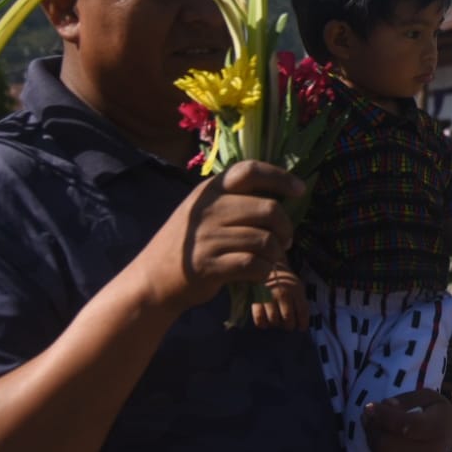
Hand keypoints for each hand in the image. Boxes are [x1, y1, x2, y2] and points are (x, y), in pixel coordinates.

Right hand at [130, 160, 302, 314]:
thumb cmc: (188, 244)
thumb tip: (282, 196)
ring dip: (276, 252)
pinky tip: (259, 272)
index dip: (280, 177)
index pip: (250, 171)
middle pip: (268, 208)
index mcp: (209, 190)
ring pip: (265, 240)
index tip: (299, 190)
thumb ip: (233, 200)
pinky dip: (264, 271)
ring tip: (271, 257)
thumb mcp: (202, 211)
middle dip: (285, 226)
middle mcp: (208, 209)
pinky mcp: (210, 265)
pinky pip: (255, 264)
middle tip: (285, 239)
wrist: (152, 280)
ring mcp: (207, 237)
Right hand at [249, 263, 308, 330]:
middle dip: (289, 326)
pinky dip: (262, 324)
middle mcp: (283, 294)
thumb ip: (301, 301)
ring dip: (276, 325)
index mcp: (296, 291)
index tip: (301, 329)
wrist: (265, 270)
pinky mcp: (257, 300)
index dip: (302, 323)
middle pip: (288, 318)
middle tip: (288, 326)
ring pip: (274, 320)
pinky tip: (265, 324)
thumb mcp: (297, 287)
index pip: (302, 311)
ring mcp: (269, 297)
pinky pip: (259, 318)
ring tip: (277, 323)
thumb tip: (302, 321)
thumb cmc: (285, 282)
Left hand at [365, 390, 451, 451]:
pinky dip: (376, 451)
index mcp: (439, 428)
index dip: (385, 416)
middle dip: (374, 427)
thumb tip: (386, 405)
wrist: (447, 436)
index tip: (369, 406)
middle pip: (388, 443)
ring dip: (373, 437)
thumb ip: (406, 399)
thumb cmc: (434, 412)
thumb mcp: (426, 397)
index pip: (407, 425)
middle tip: (369, 415)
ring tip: (376, 425)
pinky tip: (382, 439)